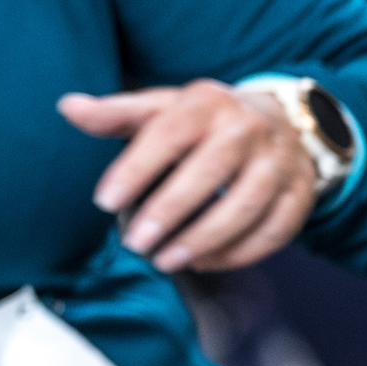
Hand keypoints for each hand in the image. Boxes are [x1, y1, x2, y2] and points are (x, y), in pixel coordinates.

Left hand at [64, 81, 315, 273]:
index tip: (104, 202)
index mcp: (205, 102)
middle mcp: (247, 128)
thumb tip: (66, 107)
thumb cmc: (203, 121)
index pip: (167, 134)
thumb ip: (115, 114)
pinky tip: (205, 263)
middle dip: (169, 211)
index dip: (135, 169)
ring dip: (204, 239)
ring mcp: (279, 161)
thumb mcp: (161, 109)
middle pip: (209, 172)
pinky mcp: (300, 193)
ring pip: (247, 205)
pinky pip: (276, 229)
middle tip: (135, 244)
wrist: (281, 121)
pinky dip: (240, 252)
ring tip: (166, 260)